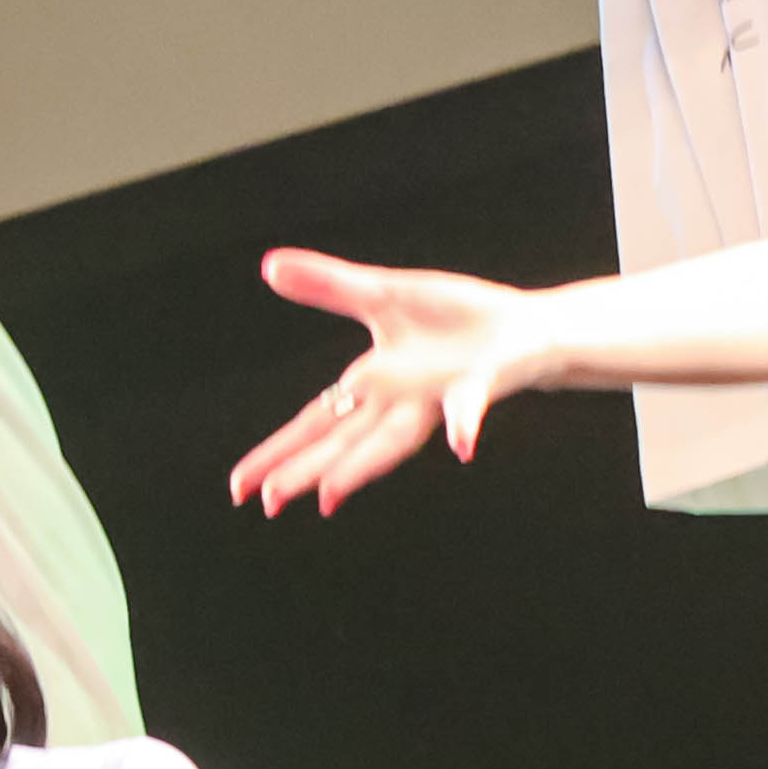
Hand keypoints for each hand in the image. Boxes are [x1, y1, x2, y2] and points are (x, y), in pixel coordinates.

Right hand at [234, 251, 550, 511]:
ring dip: (362, 466)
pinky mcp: (481, 381)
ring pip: (395, 437)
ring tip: (328, 496)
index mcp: (374, 384)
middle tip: (266, 502)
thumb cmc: (459, 320)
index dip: (276, 452)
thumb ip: (328, 286)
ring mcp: (439, 396)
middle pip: (344, 441)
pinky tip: (461, 446)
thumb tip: (269, 266)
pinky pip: (470, 404)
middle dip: (303, 469)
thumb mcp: (383, 295)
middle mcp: (402, 402)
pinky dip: (463, 423)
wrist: (527, 329)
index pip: (314, 423)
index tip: (240, 487)